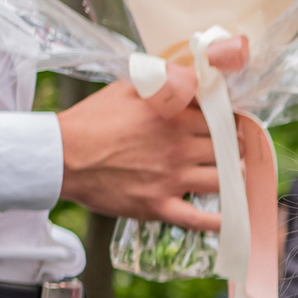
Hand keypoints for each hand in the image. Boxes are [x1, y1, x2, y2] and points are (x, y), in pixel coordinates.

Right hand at [57, 35, 248, 229]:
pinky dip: (220, 221)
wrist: (61, 156)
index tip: (232, 125)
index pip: (221, 119)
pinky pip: (199, 219)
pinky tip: (232, 219)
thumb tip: (190, 76)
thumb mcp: (128, 88)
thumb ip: (163, 84)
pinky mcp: (158, 206)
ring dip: (233, 179)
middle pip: (228, 149)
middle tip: (236, 150)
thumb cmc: (91, 120)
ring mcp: (171, 179)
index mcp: (174, 117)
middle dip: (235, 149)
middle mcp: (178, 148)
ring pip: (223, 181)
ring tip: (233, 176)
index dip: (230, 122)